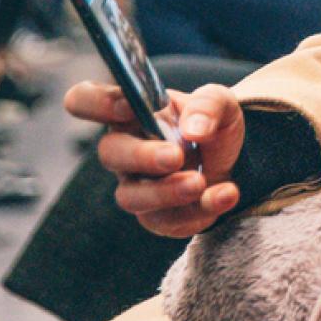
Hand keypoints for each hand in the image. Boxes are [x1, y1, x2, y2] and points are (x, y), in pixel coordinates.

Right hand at [64, 81, 244, 237]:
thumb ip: (209, 105)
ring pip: (131, 196)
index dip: (96, 103)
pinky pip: (169, 220)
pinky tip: (227, 193)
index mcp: (129, 112)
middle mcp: (125, 149)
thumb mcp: (220, 102)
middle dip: (141, 156)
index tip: (128, 105)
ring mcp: (137, 186)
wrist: (234, 161)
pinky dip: (202, 208)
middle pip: (108, 153)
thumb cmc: (211, 124)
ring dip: (167, 191)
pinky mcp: (158, 217)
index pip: (85, 100)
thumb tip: (194, 129)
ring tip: (199, 182)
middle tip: (175, 156)